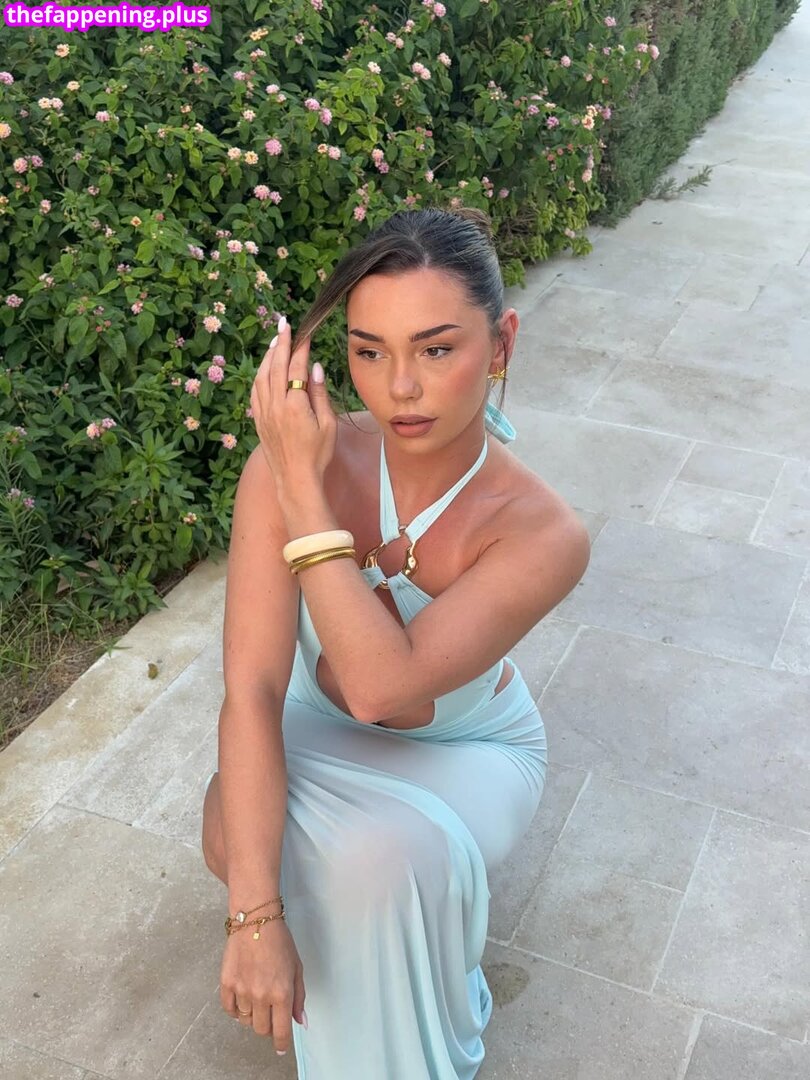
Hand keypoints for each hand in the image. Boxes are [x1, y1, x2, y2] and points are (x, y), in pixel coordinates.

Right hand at [220, 918, 306, 1052]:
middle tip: (271, 1012)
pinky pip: (230, 1009)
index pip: (281, 1031)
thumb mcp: (297, 968)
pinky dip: (236, 1009)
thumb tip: (300, 1023)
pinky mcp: (227, 984)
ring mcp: (242, 991)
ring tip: (257, 996)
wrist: (255, 920)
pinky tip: (243, 998)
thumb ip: (299, 998)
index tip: (281, 1047)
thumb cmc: (280, 942)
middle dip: (268, 1026)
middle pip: (261, 1029)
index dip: (282, 1043)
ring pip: (246, 1021)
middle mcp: (261, 996)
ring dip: (253, 1015)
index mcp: (282, 993)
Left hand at [249, 315, 337, 489]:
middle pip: (276, 366)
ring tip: (275, 342)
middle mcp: (276, 406)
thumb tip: (313, 368)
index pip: (296, 368)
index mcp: (296, 406)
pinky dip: (260, 375)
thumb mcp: (328, 424)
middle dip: (280, 343)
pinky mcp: (259, 421)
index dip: (300, 348)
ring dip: (268, 356)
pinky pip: (255, 392)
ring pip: (262, 376)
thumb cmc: (317, 454)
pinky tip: (264, 368)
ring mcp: (264, 413)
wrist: (296, 479)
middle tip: (284, 324)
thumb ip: (319, 394)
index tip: (305, 333)